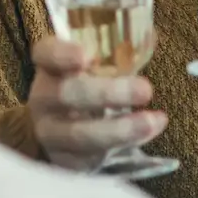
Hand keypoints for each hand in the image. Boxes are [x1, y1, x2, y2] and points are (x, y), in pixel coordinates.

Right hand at [26, 37, 165, 171]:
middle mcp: (44, 98)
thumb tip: (152, 36)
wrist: (59, 132)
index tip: (85, 55)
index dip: (62, 55)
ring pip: (80, 134)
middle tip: (145, 89)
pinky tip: (150, 131)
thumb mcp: (91, 68)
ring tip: (154, 120)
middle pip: (66, 94)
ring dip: (121, 129)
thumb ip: (114, 53)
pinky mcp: (65, 161)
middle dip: (106, 93)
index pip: (46, 54)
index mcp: (49, 67)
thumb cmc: (84, 88)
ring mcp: (51, 132)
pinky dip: (126, 144)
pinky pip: (93, 156)